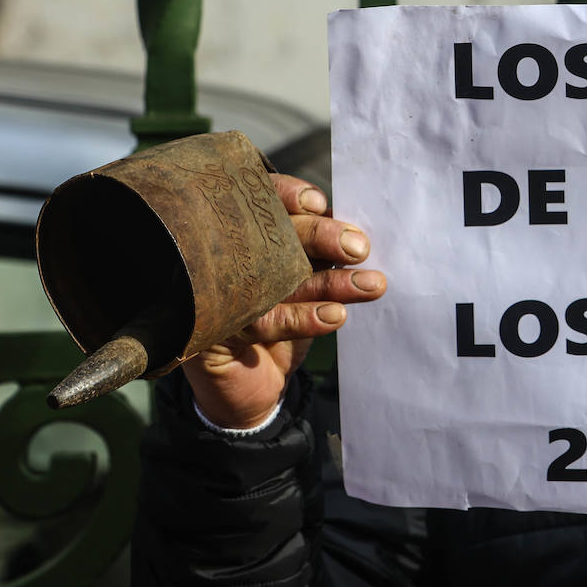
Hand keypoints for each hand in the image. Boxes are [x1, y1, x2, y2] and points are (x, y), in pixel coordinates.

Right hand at [181, 173, 385, 428]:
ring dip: (328, 281)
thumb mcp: (306, 280)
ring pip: (274, 276)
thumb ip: (320, 253)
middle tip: (359, 248)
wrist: (252, 390)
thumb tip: (355, 233)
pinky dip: (305, 317)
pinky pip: (264, 320)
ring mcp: (216, 294)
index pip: (260, 202)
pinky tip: (336, 316)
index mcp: (245, 234)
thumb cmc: (286, 320)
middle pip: (267, 234)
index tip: (322, 205)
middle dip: (318, 235)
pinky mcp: (216, 332)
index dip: (289, 197)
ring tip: (370, 285)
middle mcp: (224, 258)